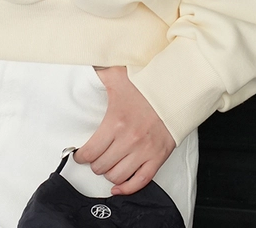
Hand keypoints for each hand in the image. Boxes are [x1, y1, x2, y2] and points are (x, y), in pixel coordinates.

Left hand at [73, 65, 175, 195]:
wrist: (175, 90)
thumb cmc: (146, 83)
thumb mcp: (117, 74)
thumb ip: (99, 72)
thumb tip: (85, 65)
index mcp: (116, 121)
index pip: (91, 151)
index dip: (81, 156)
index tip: (80, 155)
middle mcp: (129, 140)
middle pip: (102, 166)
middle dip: (94, 164)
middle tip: (94, 157)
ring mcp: (145, 151)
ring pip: (118, 176)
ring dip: (109, 174)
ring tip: (107, 165)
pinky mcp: (158, 157)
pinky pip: (140, 181)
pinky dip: (127, 188)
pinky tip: (118, 187)